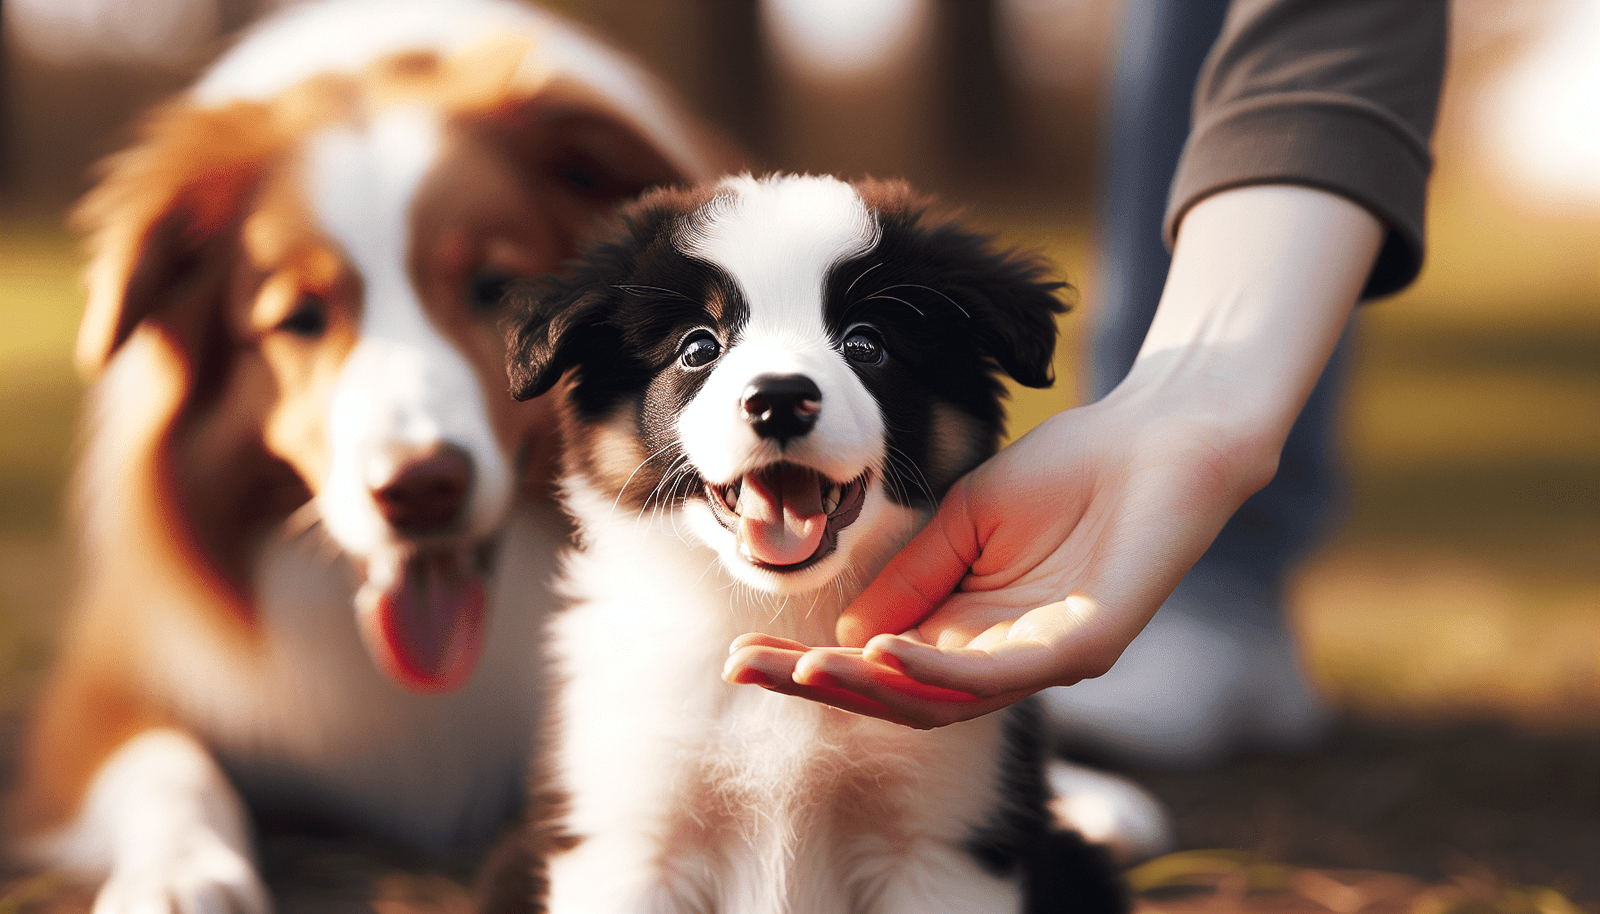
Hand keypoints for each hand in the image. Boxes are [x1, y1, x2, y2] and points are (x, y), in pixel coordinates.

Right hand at [724, 391, 1272, 727]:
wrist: (1159, 434)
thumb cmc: (1071, 471)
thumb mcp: (965, 518)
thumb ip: (914, 577)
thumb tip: (850, 635)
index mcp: (972, 629)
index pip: (880, 666)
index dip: (812, 665)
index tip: (745, 655)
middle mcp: (1005, 658)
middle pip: (900, 698)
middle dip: (821, 687)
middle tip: (750, 673)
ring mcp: (1046, 658)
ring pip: (943, 700)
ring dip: (870, 688)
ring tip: (807, 669)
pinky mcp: (1088, 645)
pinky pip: (1002, 675)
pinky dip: (937, 670)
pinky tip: (884, 652)